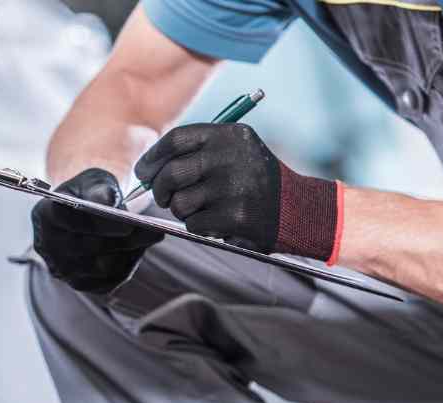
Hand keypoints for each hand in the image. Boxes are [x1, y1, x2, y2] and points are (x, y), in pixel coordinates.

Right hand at [31, 168, 162, 293]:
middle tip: (154, 232)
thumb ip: (99, 187)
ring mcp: (62, 268)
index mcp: (44, 214)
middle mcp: (47, 246)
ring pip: (102, 267)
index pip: (68, 220)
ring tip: (150, 238)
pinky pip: (109, 281)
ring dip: (130, 252)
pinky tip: (137, 249)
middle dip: (125, 240)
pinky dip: (128, 265)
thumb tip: (106, 200)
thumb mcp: (94, 180)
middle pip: (89, 247)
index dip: (99, 224)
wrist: (84, 213)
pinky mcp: (79, 283)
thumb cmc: (89, 193)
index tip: (128, 224)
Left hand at [134, 123, 342, 261]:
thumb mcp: (235, 151)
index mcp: (229, 135)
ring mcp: (233, 187)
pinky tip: (217, 221)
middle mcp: (231, 157)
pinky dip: (199, 226)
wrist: (299, 209)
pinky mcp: (235, 215)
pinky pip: (193, 224)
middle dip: (160, 190)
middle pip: (171, 173)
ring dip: (182, 211)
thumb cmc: (255, 181)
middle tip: (164, 197)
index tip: (143, 172)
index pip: (175, 140)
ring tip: (201, 209)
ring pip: (179, 203)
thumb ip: (197, 152)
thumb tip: (147, 169)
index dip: (153, 158)